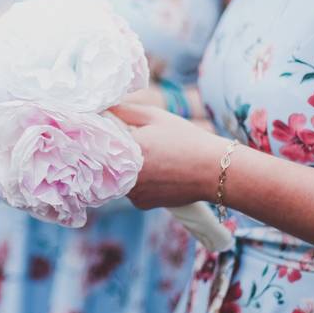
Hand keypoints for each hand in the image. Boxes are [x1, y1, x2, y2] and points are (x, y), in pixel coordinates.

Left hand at [110, 94, 226, 209]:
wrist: (214, 171)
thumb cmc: (186, 139)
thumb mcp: (156, 117)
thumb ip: (125, 111)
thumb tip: (103, 108)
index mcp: (127, 149)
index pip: (99, 140)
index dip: (106, 133)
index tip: (113, 129)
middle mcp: (125, 174)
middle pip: (107, 160)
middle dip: (117, 151)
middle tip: (140, 144)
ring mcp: (131, 192)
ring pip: (119, 176)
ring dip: (127, 168)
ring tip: (153, 159)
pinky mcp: (140, 204)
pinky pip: (131, 190)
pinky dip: (139, 182)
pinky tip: (158, 174)